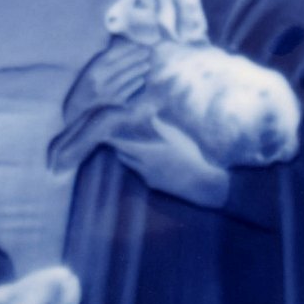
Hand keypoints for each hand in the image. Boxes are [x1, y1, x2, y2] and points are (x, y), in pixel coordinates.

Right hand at [64, 40, 152, 122]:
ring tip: (147, 64)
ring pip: (127, 78)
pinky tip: (141, 79)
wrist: (78, 109)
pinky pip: (129, 90)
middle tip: (147, 52)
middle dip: (136, 57)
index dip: (126, 49)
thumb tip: (122, 48)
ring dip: (139, 70)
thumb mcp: (89, 70)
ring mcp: (108, 92)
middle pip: (122, 65)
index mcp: (92, 70)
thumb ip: (103, 60)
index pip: (112, 55)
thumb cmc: (84, 86)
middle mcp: (100, 80)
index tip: (136, 44)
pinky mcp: (114, 102)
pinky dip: (136, 84)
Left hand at [109, 117, 229, 208]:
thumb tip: (153, 117)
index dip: (113, 142)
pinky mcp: (154, 186)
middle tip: (116, 143)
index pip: (124, 147)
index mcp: (147, 153)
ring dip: (130, 159)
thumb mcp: (176, 138)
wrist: (198, 183)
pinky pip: (142, 174)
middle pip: (124, 158)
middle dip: (120, 150)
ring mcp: (148, 178)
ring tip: (132, 151)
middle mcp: (143, 167)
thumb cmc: (188, 157)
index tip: (104, 139)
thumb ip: (162, 128)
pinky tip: (149, 164)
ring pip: (133, 167)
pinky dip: (141, 167)